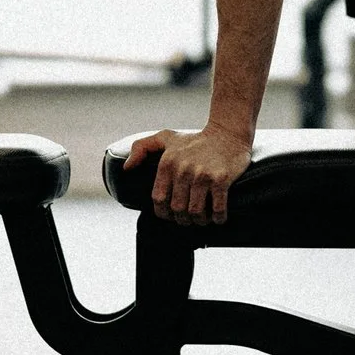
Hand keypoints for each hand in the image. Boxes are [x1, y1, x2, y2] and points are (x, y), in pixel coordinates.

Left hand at [125, 125, 253, 225]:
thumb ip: (141, 147)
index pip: (159, 199)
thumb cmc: (195, 139)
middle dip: (183, 219)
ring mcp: (202, 175)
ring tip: (202, 219)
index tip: (171, 215)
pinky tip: (218, 218)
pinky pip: (217, 208)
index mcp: (167, 163)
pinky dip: (218, 218)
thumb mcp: (166, 137)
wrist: (227, 132)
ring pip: (195, 212)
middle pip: (177, 209)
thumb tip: (127, 168)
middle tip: (189, 219)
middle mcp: (183, 170)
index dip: (164, 213)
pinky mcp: (221, 179)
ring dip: (199, 221)